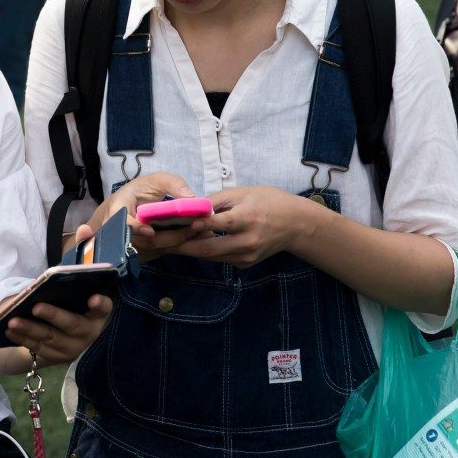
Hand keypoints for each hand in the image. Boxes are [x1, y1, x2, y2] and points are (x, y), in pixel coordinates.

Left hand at [4, 225, 111, 366]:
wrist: (66, 333)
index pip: (104, 308)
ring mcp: (71, 347)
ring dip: (30, 329)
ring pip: (50, 339)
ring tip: (12, 319)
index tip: (94, 298)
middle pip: (72, 325)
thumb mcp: (78, 279)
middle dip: (54, 316)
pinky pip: (37, 348)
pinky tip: (8, 328)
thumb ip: (83, 253)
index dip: (100, 305)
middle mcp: (88, 332)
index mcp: (98, 313)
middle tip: (36, 306)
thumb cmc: (73, 299)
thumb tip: (85, 228)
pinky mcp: (54, 356)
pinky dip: (22, 338)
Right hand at [93, 172, 199, 260]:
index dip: (134, 228)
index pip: (122, 222)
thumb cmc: (138, 193)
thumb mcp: (152, 181)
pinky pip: (161, 252)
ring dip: (178, 241)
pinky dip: (178, 245)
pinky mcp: (143, 253)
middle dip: (172, 236)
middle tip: (195, 228)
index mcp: (118, 209)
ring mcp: (133, 245)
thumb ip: (171, 183)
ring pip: (156, 248)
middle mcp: (122, 231)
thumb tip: (190, 197)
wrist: (124, 209)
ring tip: (200, 231)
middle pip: (146, 241)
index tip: (150, 231)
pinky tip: (193, 236)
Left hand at [169, 185, 312, 267]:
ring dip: (190, 250)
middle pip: (210, 248)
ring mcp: (247, 256)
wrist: (296, 224)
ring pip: (212, 256)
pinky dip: (204, 252)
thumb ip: (216, 201)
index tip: (177, 222)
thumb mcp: (243, 193)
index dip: (198, 224)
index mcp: (248, 219)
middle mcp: (247, 241)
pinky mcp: (245, 264)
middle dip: (183, 246)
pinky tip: (190, 245)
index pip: (219, 223)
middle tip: (161, 241)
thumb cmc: (268, 201)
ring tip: (168, 243)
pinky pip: (220, 258)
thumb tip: (192, 207)